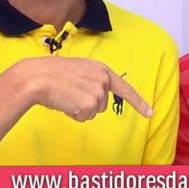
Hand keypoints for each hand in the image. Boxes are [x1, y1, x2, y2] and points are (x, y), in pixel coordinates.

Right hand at [14, 56, 152, 121]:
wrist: (38, 77)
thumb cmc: (52, 73)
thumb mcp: (79, 70)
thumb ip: (92, 80)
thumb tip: (97, 95)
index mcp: (102, 70)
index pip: (125, 88)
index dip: (139, 103)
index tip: (150, 113)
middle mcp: (104, 80)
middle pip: (102, 104)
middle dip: (87, 104)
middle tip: (70, 93)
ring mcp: (98, 92)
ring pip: (93, 112)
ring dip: (79, 109)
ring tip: (65, 95)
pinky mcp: (90, 104)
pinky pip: (84, 118)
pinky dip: (73, 114)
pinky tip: (64, 102)